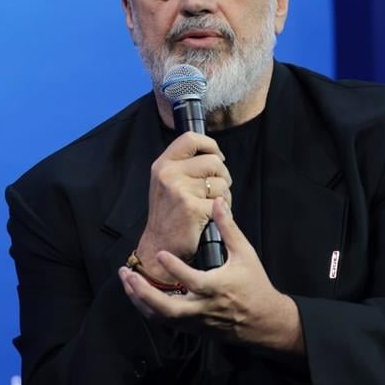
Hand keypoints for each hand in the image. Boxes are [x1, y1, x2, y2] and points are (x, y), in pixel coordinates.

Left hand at [120, 197, 304, 353]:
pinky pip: (165, 322)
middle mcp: (203, 308)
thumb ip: (229, 229)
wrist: (264, 322)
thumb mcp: (245, 254)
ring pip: (162, 318)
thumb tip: (218, 203)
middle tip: (128, 274)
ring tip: (127, 280)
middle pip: (167, 309)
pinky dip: (149, 308)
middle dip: (144, 292)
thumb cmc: (255, 285)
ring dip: (140, 300)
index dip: (174, 268)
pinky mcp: (192, 328)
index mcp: (216, 288)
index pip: (192, 281)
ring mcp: (195, 321)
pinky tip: (138, 293)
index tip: (160, 253)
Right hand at [136, 132, 231, 280]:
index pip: (191, 138)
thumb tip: (215, 154)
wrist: (160, 246)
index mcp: (162, 164)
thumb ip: (183, 165)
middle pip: (213, 161)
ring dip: (224, 195)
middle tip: (215, 190)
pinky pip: (221, 201)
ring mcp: (180, 190)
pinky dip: (222, 210)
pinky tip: (211, 217)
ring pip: (221, 182)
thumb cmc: (169, 215)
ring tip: (211, 205)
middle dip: (223, 175)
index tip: (217, 158)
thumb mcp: (166, 182)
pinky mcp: (192, 207)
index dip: (210, 145)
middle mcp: (168, 174)